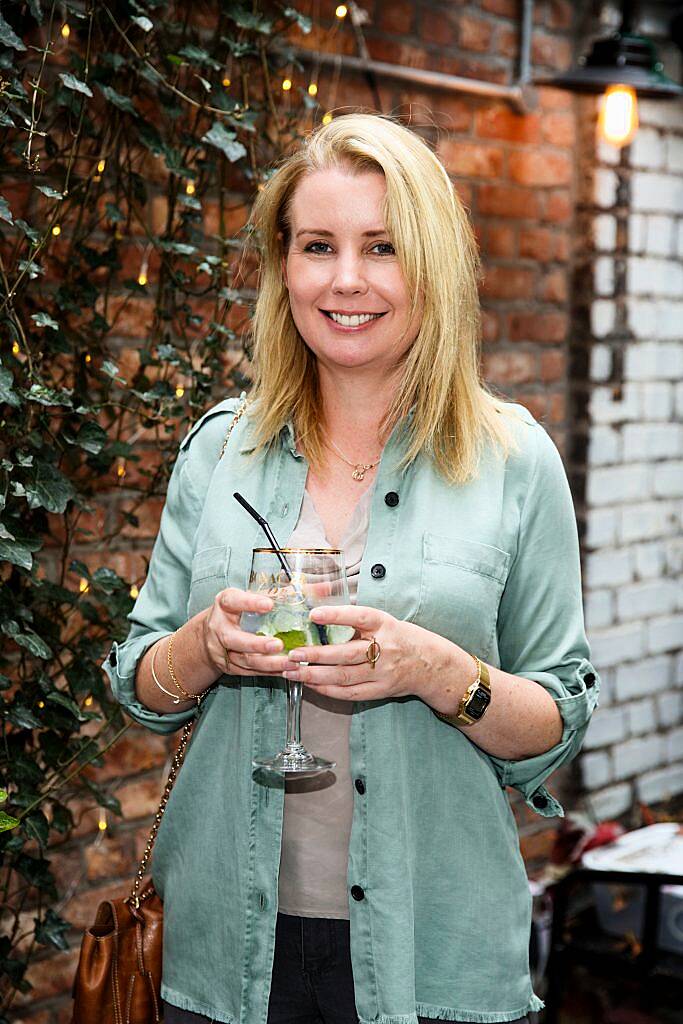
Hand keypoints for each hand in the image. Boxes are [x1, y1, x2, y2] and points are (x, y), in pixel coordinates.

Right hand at [202, 588, 291, 677]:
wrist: (209, 635)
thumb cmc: (235, 612)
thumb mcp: (246, 597)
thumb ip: (270, 593)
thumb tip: (304, 589)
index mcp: (224, 604)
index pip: (233, 601)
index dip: (249, 603)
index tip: (269, 605)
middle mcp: (219, 627)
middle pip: (234, 639)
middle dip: (257, 644)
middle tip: (279, 644)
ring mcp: (221, 649)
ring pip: (244, 660)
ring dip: (269, 663)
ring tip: (290, 662)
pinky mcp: (229, 666)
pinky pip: (250, 671)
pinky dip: (268, 672)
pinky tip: (284, 670)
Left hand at [282, 604, 458, 703]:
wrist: (430, 664)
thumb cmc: (400, 638)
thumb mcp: (383, 620)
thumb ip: (354, 617)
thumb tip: (318, 604)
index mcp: (384, 624)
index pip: (359, 616)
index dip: (336, 615)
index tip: (313, 614)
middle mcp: (384, 648)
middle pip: (346, 654)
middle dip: (315, 655)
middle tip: (292, 654)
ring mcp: (382, 672)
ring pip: (344, 676)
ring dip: (314, 675)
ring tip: (292, 672)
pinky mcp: (379, 690)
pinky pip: (349, 693)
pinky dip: (327, 690)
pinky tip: (310, 685)